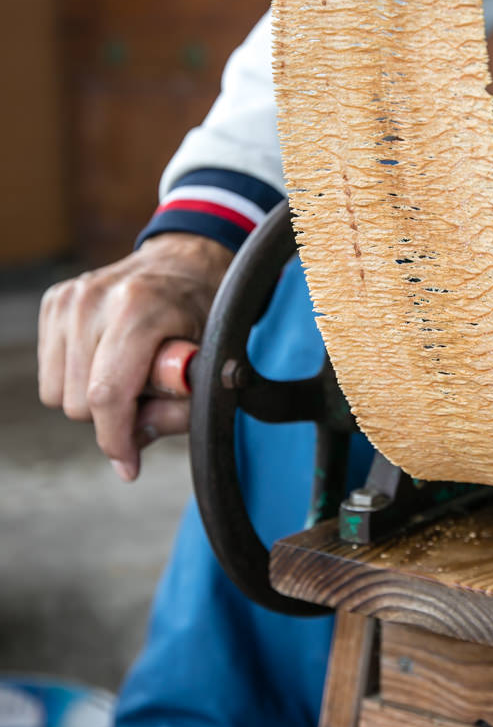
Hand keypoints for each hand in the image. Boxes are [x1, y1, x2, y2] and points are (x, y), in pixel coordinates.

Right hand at [38, 233, 231, 480]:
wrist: (184, 262)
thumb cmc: (202, 311)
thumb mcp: (209, 361)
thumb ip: (179, 409)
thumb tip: (130, 451)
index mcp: (139, 306)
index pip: (107, 394)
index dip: (116, 440)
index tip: (129, 465)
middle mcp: (94, 298)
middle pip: (79, 403)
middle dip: (114, 415)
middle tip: (149, 395)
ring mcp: (69, 297)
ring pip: (57, 394)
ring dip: (94, 399)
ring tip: (130, 374)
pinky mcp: (53, 302)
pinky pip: (50, 375)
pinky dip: (79, 380)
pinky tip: (109, 359)